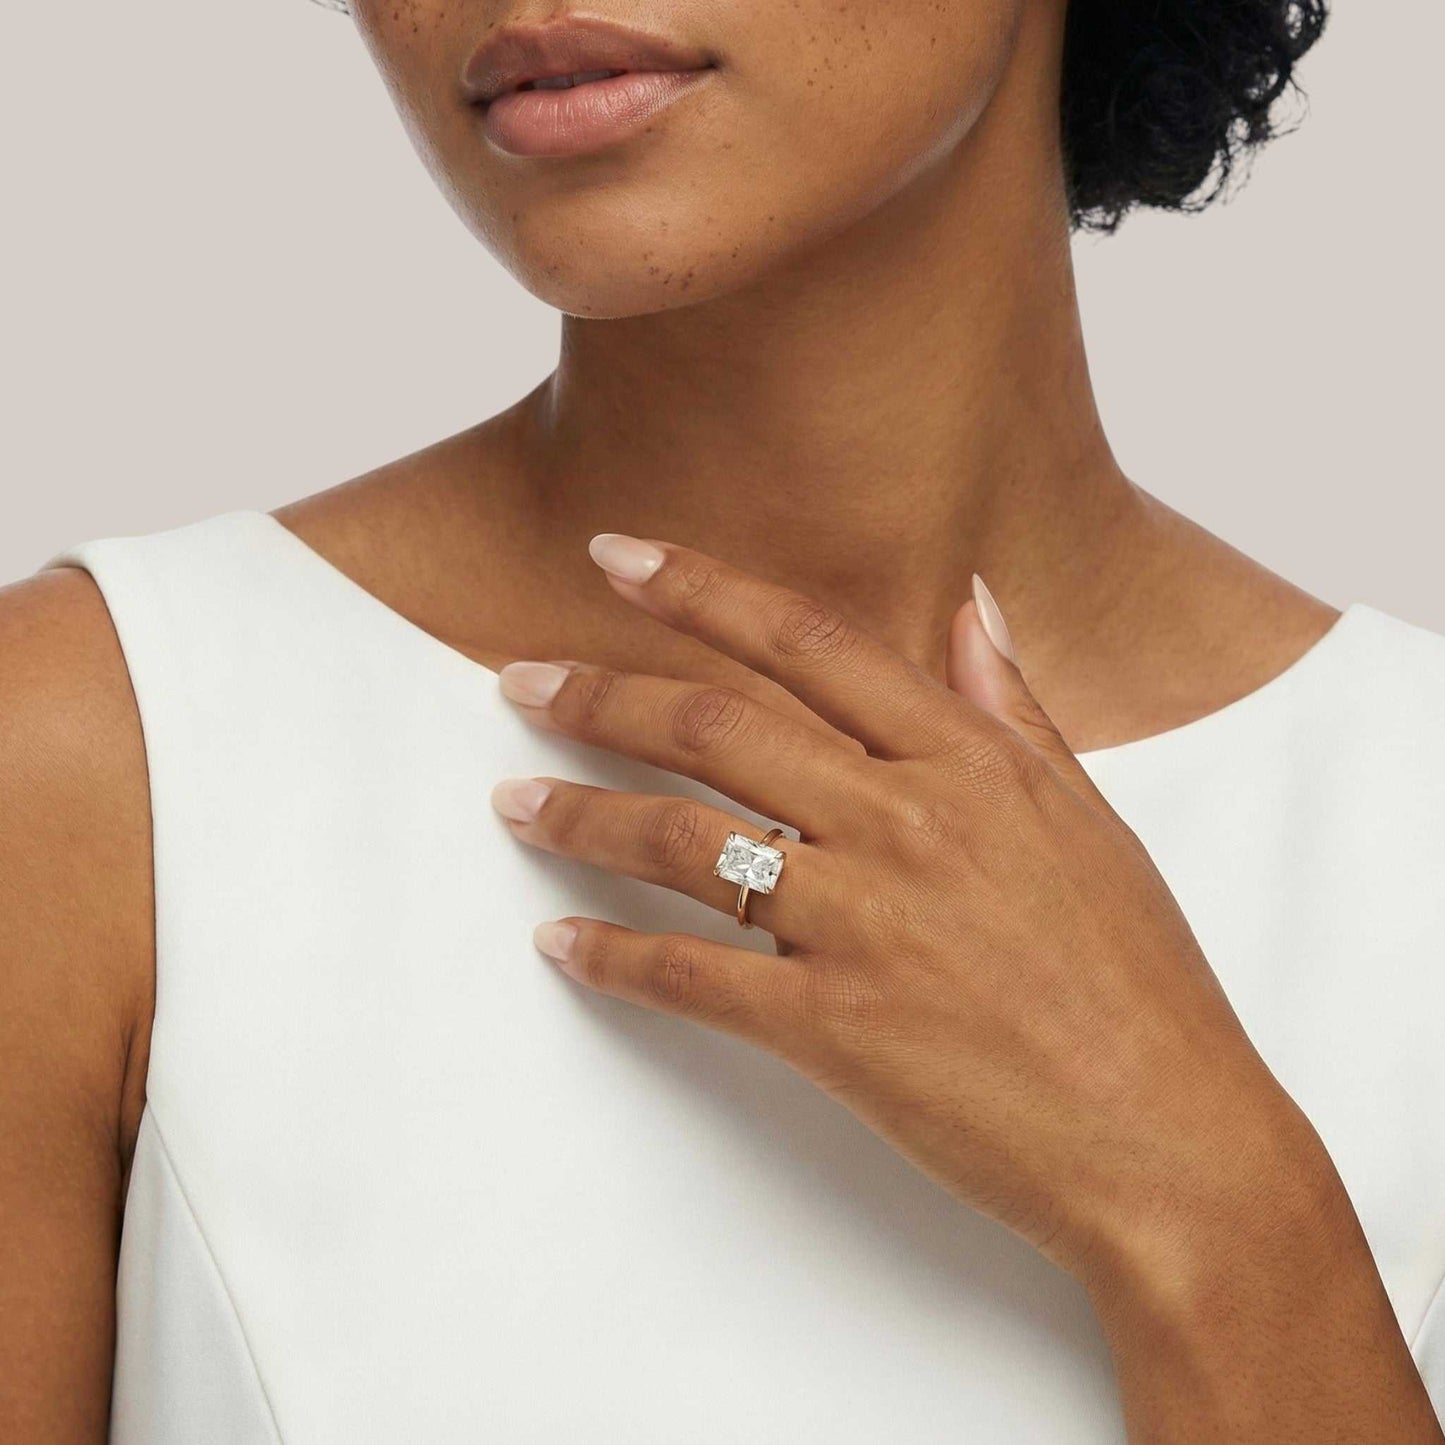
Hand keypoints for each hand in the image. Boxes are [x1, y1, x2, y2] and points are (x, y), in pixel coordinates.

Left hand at [489, 534, 1318, 1292]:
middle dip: (599, 695)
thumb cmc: (1140, 979)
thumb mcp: (1087, 819)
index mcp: (969, 760)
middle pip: (715, 727)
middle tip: (518, 681)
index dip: (699, 588)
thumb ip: (1013, 706)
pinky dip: (613, 955)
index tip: (615, 558)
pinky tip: (560, 940)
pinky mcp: (835, 1027)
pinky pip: (691, 977)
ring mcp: (865, 924)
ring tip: (513, 801)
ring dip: (582, 814)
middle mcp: (905, 823)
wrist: (1173, 1139)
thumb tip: (971, 604)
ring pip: (685, 841)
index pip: (806, 640)